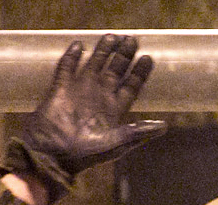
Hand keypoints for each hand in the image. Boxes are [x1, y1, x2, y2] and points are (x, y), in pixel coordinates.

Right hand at [21, 34, 163, 177]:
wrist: (54, 155)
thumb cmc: (87, 154)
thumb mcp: (117, 144)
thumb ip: (138, 132)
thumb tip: (164, 126)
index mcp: (114, 110)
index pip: (131, 86)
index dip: (140, 73)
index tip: (148, 58)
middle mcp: (99, 98)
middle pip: (115, 71)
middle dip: (124, 56)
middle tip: (132, 39)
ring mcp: (80, 92)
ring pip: (94, 65)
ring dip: (102, 51)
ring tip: (112, 36)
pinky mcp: (60, 89)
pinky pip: (67, 68)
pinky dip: (73, 57)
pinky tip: (79, 45)